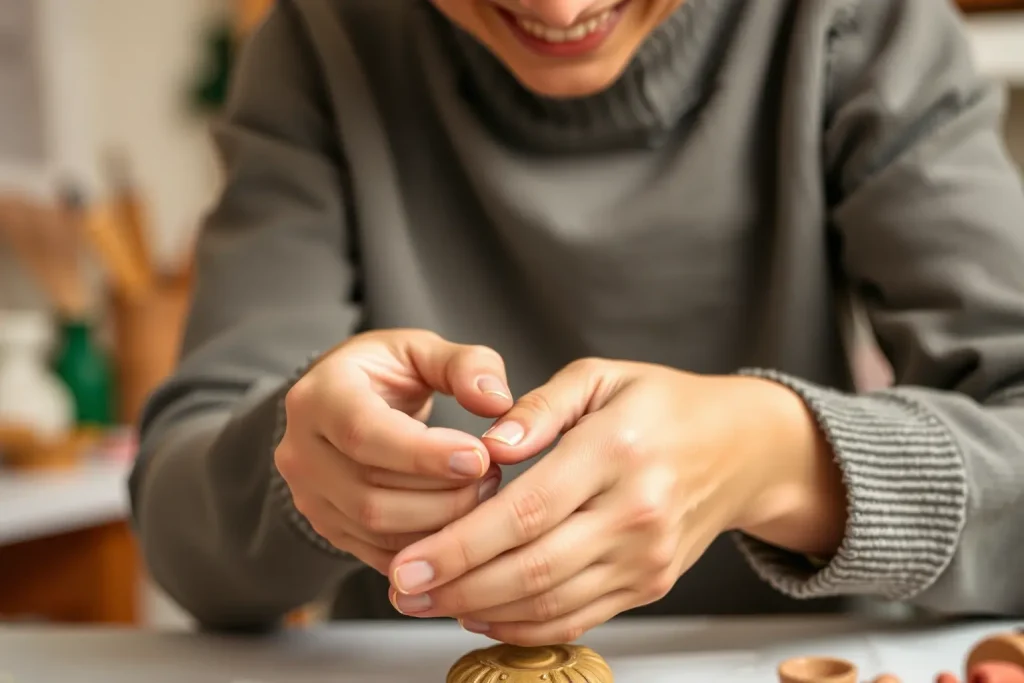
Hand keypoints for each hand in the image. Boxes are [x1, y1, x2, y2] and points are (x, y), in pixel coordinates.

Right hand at [274, 330, 513, 574]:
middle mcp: (300, 450)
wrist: (345, 402)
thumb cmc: (387, 372)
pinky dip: (428, 547)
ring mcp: (308, 495)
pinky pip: (380, 552)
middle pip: (370, 493)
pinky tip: (462, 524)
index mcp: (318, 395)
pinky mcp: (326, 527)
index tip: (480, 458)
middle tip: (493, 477)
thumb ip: (467, 365)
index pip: (363, 433)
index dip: (423, 453)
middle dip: (442, 494)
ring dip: (440, 522)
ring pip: (376, 529)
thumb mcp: (423, 350)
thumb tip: (496, 400)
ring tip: (482, 494)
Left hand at [386, 359, 845, 644]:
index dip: (459, 545)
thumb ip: (540, 406)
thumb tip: (490, 443)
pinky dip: (525, 626)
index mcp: (617, 450)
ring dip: (480, 611)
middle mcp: (635, 512)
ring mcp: (647, 557)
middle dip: (456, 587)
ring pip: (551, 603)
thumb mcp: (601, 376)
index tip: (408, 562)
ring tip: (428, 603)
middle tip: (402, 591)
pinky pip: (579, 618)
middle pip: (532, 568)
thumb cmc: (662, 404)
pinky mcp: (650, 584)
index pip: (525, 512)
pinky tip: (481, 614)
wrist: (739, 449)